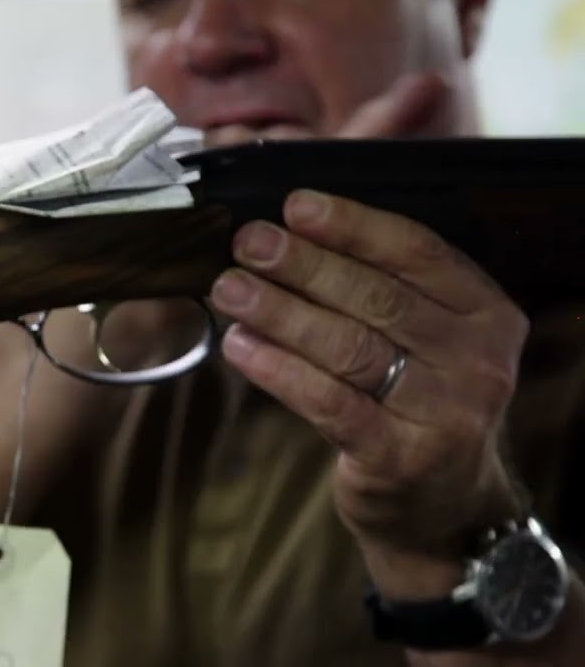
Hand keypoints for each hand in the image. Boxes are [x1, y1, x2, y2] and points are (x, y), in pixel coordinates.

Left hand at [208, 74, 528, 591]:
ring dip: (279, 312)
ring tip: (229, 289)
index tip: (293, 205)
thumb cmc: (415, 403)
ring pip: (348, 346)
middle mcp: (476, 360)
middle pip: (376, 296)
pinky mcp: (400, 457)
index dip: (351, 225)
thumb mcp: (425, 339)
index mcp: (485, 313)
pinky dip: (278, 370)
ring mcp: (444, 412)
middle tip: (248, 243)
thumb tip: (288, 231)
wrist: (442, 508)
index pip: (416, 252)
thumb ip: (378, 286)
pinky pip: (328, 402)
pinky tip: (240, 346)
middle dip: (303, 265)